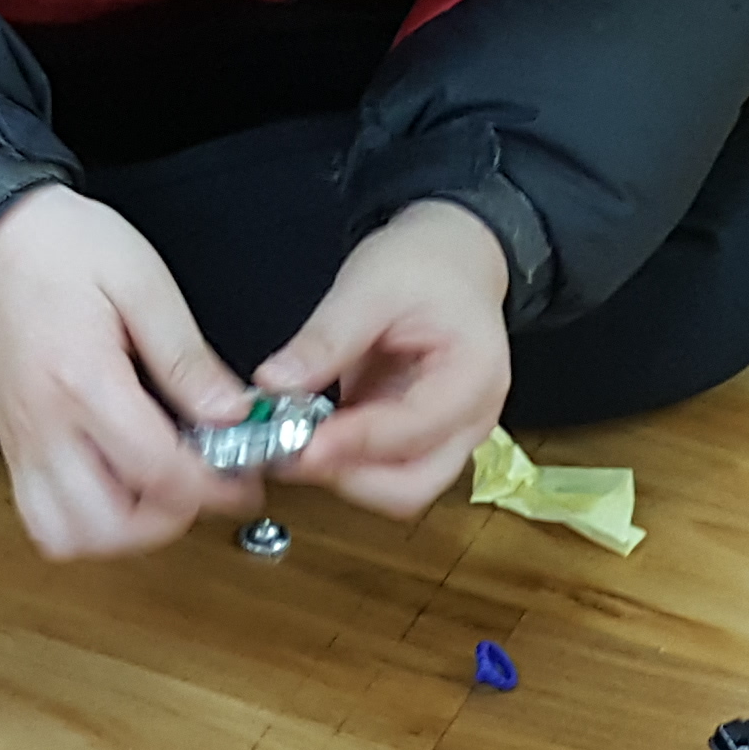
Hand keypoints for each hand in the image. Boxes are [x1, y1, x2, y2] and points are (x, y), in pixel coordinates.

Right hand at [0, 186, 261, 559]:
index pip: (156, 471)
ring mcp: (21, 442)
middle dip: (168, 520)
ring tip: (159, 492)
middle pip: (108, 525)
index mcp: (83, 380)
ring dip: (123, 531)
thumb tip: (232, 415)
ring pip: (68, 535)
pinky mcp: (10, 445)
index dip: (213, 488)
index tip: (243, 481)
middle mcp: (44, 425)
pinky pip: (41, 517)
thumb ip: (187, 358)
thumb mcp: (143, 282)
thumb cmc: (60, 246)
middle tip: (201, 486)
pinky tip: (116, 487)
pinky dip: (83, 524)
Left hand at [264, 201, 510, 517]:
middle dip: (349, 478)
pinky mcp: (421, 439)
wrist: (453, 260)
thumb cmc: (426, 265)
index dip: (354, 443)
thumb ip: (325, 339)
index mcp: (474, 375)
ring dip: (344, 476)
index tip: (300, 444)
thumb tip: (274, 383)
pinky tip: (308, 438)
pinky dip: (344, 464)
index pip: (415, 429)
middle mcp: (472, 420)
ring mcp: (450, 436)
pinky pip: (384, 472)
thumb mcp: (371, 285)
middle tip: (288, 452)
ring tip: (292, 443)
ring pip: (399, 489)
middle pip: (413, 485)